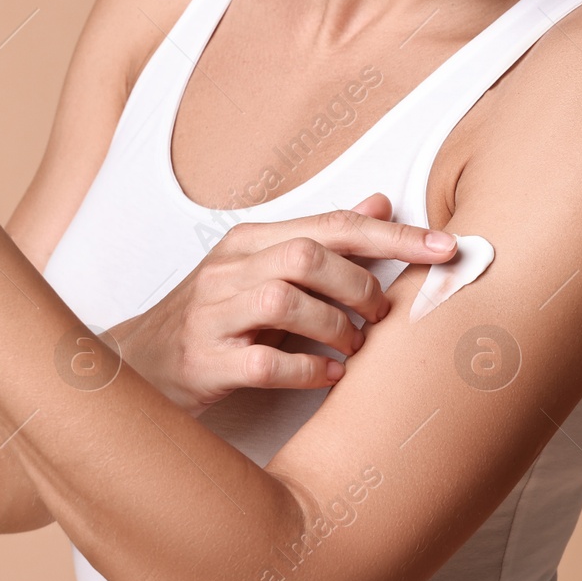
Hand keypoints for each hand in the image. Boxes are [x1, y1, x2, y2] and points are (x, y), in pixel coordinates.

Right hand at [109, 192, 457, 416]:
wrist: (134, 367)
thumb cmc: (214, 319)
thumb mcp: (264, 272)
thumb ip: (322, 240)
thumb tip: (383, 204)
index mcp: (249, 242)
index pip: (332, 225)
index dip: (394, 236)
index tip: (447, 249)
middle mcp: (228, 270)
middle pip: (309, 256)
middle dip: (361, 284)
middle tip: (381, 315)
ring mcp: (212, 315)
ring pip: (286, 301)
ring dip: (336, 328)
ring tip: (354, 348)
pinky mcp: (204, 361)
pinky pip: (264, 361)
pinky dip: (308, 370)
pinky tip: (329, 376)